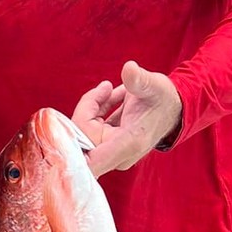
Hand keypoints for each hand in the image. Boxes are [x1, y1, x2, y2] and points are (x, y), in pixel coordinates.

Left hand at [72, 60, 181, 176]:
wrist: (174, 108)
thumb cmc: (164, 98)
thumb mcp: (154, 85)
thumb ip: (139, 79)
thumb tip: (128, 69)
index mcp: (127, 144)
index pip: (89, 162)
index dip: (70, 156)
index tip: (57, 147)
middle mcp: (117, 153)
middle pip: (81, 135)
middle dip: (89, 107)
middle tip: (106, 88)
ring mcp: (111, 150)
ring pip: (83, 128)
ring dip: (95, 106)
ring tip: (114, 90)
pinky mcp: (108, 144)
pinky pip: (88, 127)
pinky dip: (96, 110)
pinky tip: (112, 95)